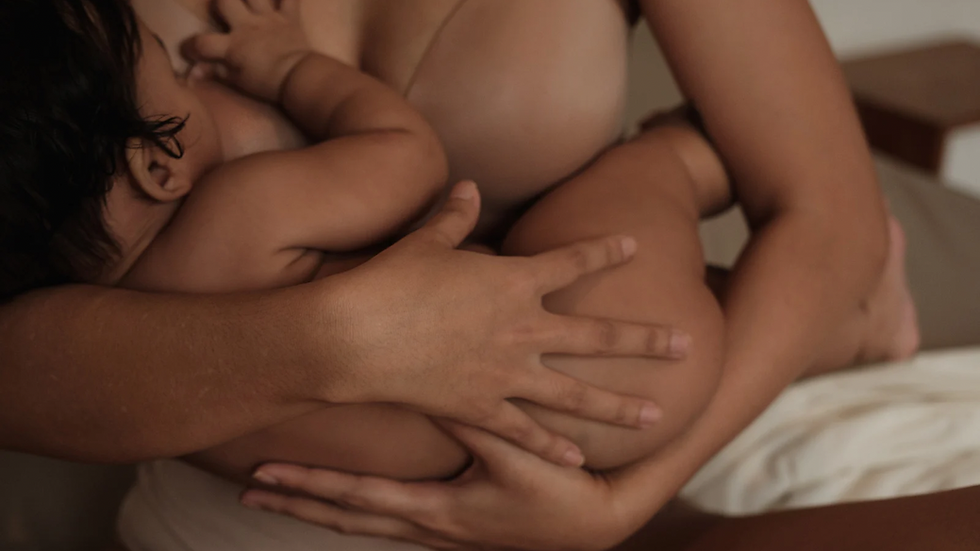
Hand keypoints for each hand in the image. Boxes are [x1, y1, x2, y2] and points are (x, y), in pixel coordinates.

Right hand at [183, 0, 308, 101]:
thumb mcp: (237, 81)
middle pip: (225, 2)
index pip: (203, 43)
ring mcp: (268, 18)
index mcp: (232, 45)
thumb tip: (192, 73)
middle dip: (219, 3)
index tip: (189, 51)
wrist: (299, 77)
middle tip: (223, 9)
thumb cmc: (266, 82)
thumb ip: (215, 73)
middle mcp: (246, 25)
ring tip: (247, 2)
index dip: (191, 46)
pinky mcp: (289, 17)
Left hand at [241, 421, 640, 550]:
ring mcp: (436, 535)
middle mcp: (426, 529)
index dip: (308, 487)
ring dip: (323, 509)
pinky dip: (358, 512)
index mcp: (434, 512)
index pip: (355, 499)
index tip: (262, 476)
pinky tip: (351, 501)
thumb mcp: (512, 455)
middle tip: (249, 490)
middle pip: (345, 520)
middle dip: (297, 505)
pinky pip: (389, 523)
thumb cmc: (553, 492)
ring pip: (364, 526)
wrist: (590, 526)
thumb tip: (423, 387)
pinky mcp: (450, 530)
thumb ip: (469, 420)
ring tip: (285, 495)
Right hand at [318, 181, 689, 465]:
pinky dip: (552, 447)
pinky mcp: (482, 408)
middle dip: (647, 339)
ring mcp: (506, 373)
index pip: (572, 261)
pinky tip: (579, 461)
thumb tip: (469, 187)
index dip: (605, 250)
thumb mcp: (425, 242)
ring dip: (620, 407)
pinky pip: (526, 433)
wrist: (355, 335)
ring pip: (577, 394)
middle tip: (687, 344)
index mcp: (512, 281)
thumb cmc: (388, 282)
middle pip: (599, 336)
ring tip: (658, 417)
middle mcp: (522, 328)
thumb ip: (455, 216)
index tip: (635, 245)